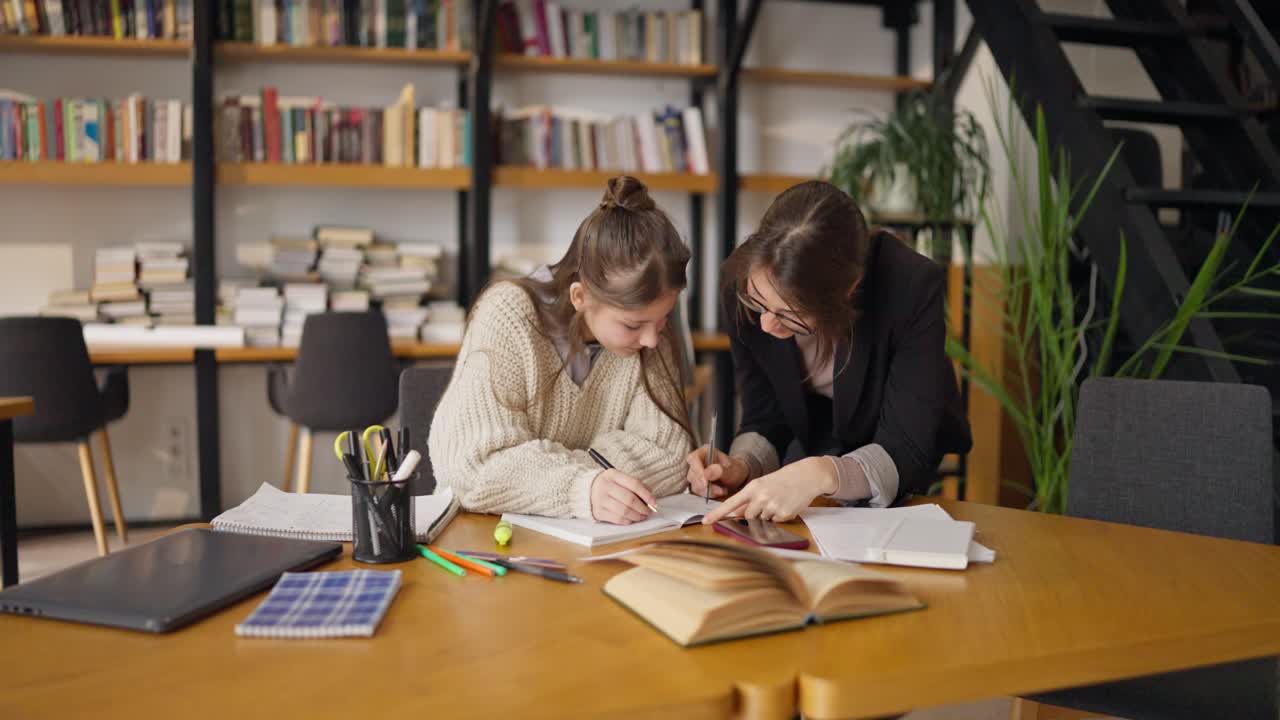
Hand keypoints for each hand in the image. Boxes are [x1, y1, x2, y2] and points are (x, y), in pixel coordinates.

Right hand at [590, 469, 657, 524]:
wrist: (586, 490)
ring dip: (637, 516)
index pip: (634, 484)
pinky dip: (628, 521)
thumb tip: (651, 497)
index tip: (654, 502)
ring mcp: (599, 500)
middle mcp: (604, 486)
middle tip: (648, 511)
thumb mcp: (619, 478)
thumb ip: (635, 485)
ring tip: (642, 516)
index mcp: (612, 475)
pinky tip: (632, 519)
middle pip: (630, 499)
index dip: (646, 494)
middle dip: (643, 508)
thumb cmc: (609, 484)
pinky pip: (617, 519)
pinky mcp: (598, 512)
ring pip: (624, 511)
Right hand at [685, 447, 749, 499]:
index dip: (698, 471)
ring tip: (723, 490)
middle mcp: (698, 462)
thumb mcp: (732, 470)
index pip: (693, 459)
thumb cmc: (735, 470)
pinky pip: (698, 492)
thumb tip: (706, 474)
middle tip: (721, 490)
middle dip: (706, 485)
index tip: (706, 483)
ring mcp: (696, 474)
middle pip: (692, 474)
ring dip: (709, 491)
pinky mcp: (697, 484)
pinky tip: (719, 492)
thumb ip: (720, 471)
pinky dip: (709, 495)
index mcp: (704, 452)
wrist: (737, 478)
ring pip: (695, 485)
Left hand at [701, 457, 837, 523]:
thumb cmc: (783, 479)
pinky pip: (776, 521)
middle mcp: (760, 497)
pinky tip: (786, 504)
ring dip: (768, 514)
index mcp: (753, 487)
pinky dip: (780, 516)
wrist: (807, 475)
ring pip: (762, 519)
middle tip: (767, 501)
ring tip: (779, 500)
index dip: (717, 514)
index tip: (706, 521)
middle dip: (755, 513)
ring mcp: (772, 506)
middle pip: (748, 516)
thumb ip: (750, 498)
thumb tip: (739, 513)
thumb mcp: (763, 484)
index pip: (731, 503)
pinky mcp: (784, 514)